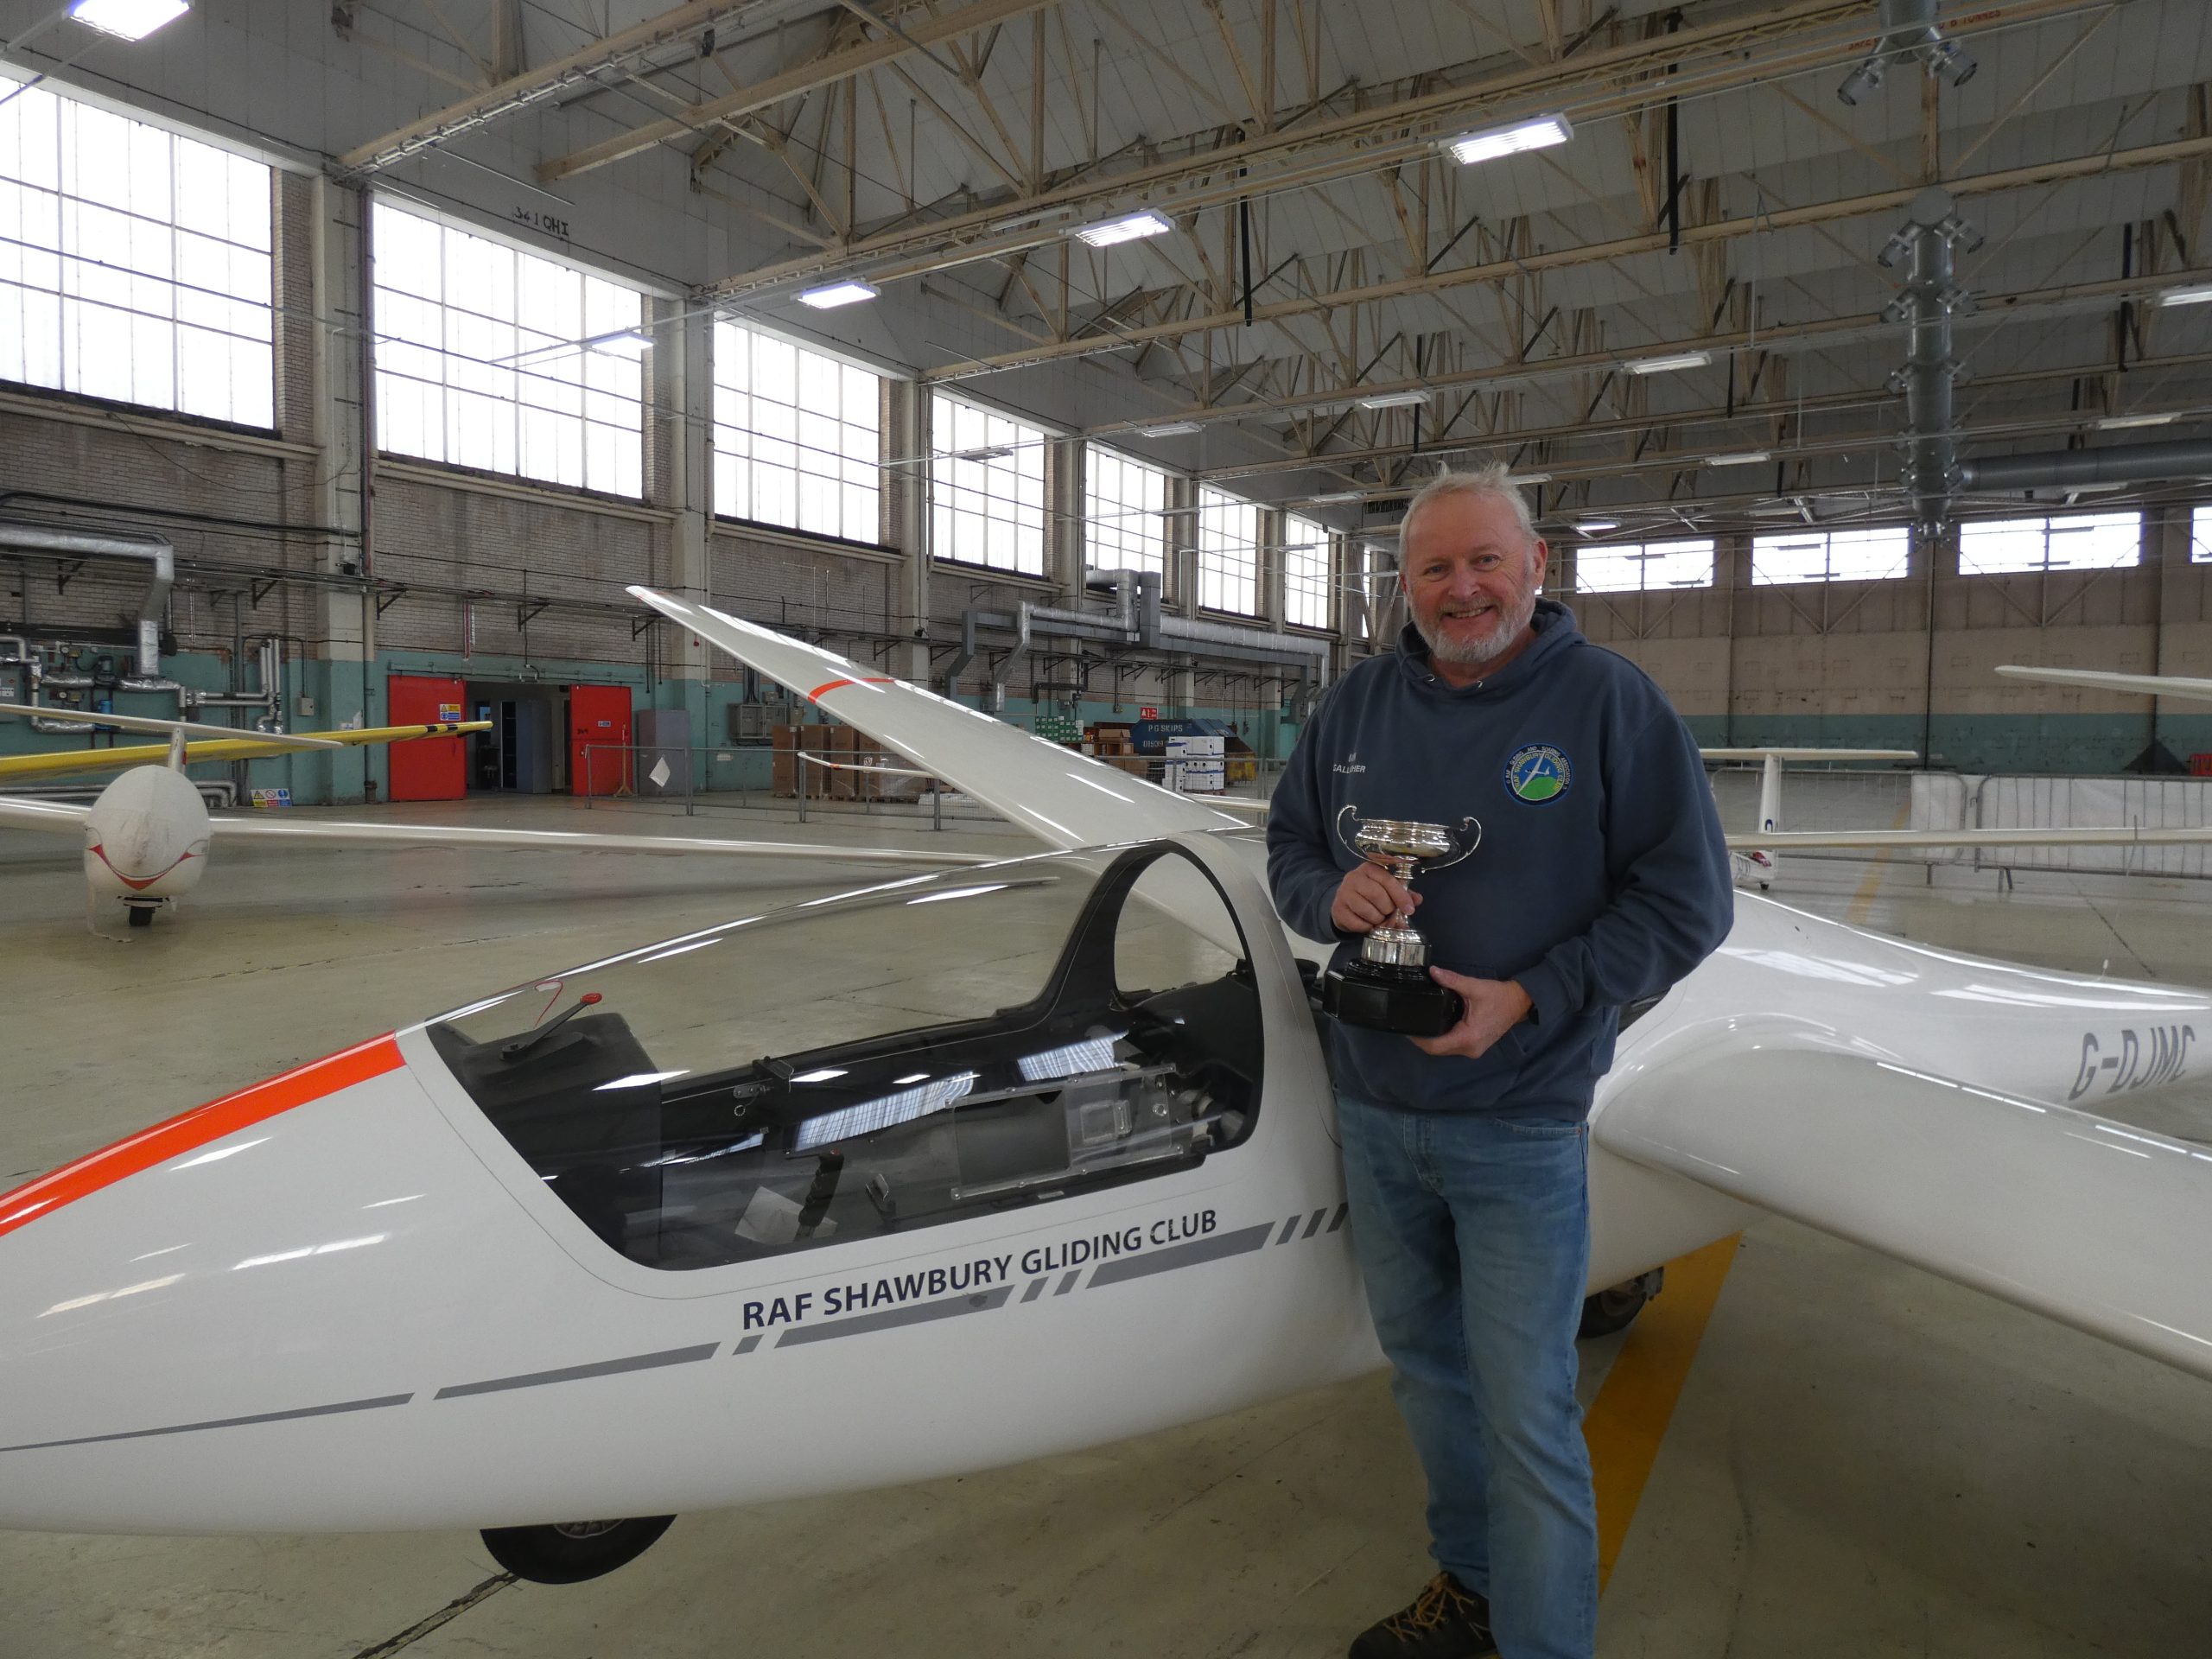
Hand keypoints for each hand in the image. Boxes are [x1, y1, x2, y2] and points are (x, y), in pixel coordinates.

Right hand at [1331, 861, 1417, 934]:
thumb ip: (1403, 893)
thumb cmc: (1369, 894)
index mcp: (1369, 868)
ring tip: (1378, 918)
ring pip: (1367, 911)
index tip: (1410, 910)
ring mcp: (1343, 893)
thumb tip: (1417, 900)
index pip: (1388, 881)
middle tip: (1388, 913)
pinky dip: (1366, 927)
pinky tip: (1367, 923)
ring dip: (1378, 919)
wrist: (1344, 903)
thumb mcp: (1386, 889)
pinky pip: (1357, 923)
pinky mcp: (1337, 909)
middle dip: (1388, 909)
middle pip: (1377, 896)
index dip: (1401, 896)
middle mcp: (1354, 877)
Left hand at [1410, 970, 1532, 1059]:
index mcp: (1468, 1037)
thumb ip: (1451, 980)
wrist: (1519, 1003)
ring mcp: (1473, 1050)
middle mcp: (1470, 1049)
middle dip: (1423, 1039)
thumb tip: (1432, 972)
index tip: (1408, 1028)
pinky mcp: (1475, 1047)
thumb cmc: (1499, 996)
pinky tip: (1435, 1026)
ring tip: (1420, 1023)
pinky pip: (1453, 1046)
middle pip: (1438, 1050)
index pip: (1436, 1046)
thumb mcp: (1474, 987)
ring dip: (1433, 1040)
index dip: (1419, 1039)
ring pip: (1445, 1050)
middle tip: (1410, 1023)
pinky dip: (1443, 1039)